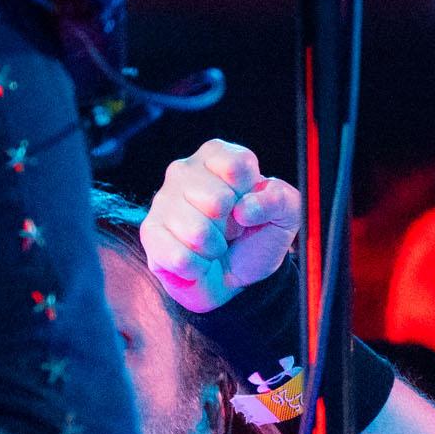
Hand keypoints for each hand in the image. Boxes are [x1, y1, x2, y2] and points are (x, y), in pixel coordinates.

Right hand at [143, 139, 301, 314]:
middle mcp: (184, 171)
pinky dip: (198, 267)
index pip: (237, 165)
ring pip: (197, 231)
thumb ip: (279, 199)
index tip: (248, 206)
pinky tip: (198, 261)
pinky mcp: (150, 233)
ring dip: (215, 249)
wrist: (234, 277)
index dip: (249, 194)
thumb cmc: (254, 238)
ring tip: (214, 246)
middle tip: (230, 230)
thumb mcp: (284, 215)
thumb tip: (246, 207)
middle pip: (217, 200)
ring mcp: (163, 201)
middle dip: (232, 226)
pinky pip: (179, 256)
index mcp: (217, 156)